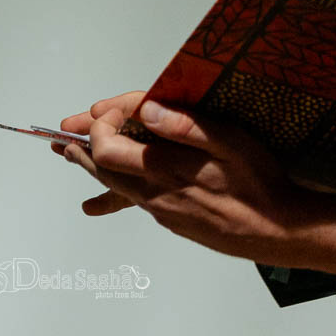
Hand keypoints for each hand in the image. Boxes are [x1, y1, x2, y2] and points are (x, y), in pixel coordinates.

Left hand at [61, 97, 335, 273]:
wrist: (274, 229)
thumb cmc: (258, 181)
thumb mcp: (231, 142)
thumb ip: (187, 124)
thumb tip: (148, 108)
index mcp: (165, 168)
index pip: (109, 145)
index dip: (102, 122)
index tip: (107, 107)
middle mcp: (153, 191)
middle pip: (101, 168)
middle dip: (81, 145)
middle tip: (62, 133)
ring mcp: (160, 208)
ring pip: (113, 186)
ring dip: (91, 167)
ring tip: (72, 156)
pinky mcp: (170, 219)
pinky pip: (130, 201)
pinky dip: (110, 191)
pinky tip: (102, 202)